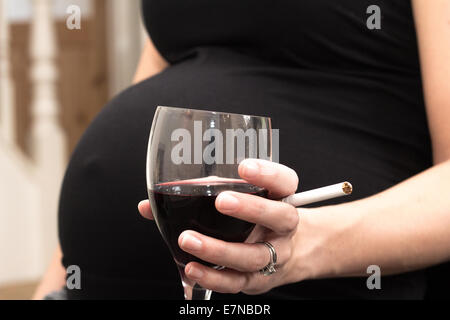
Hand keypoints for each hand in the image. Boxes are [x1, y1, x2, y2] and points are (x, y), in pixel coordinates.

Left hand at [138, 159, 299, 294]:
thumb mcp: (236, 198)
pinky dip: (214, 277)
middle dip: (251, 208)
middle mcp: (282, 227)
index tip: (244, 167)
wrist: (284, 253)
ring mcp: (273, 255)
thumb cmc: (253, 219)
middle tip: (223, 201)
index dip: (268, 174)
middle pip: (278, 216)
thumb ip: (199, 194)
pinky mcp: (258, 279)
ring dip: (220, 249)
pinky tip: (193, 269)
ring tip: (189, 239)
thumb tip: (149, 205)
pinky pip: (238, 281)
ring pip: (254, 255)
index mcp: (280, 199)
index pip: (285, 182)